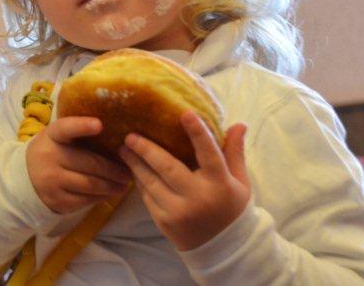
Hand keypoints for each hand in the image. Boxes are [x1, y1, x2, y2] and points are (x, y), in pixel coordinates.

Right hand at [26, 117, 132, 213]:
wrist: (25, 179)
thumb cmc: (52, 152)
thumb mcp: (57, 138)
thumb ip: (78, 134)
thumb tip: (116, 138)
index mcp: (52, 136)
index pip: (66, 128)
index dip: (82, 126)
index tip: (100, 124)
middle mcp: (49, 157)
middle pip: (89, 163)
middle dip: (113, 169)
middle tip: (129, 172)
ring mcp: (52, 181)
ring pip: (90, 185)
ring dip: (112, 186)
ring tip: (123, 185)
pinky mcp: (57, 200)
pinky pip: (85, 199)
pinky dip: (100, 197)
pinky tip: (108, 193)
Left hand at [119, 111, 249, 250]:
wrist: (224, 250)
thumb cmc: (231, 208)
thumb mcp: (240, 182)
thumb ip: (234, 152)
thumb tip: (239, 123)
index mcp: (220, 184)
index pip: (209, 154)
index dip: (198, 133)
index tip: (185, 113)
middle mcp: (198, 197)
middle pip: (167, 167)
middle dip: (146, 149)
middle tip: (130, 135)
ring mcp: (179, 211)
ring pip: (151, 181)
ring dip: (135, 164)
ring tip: (124, 148)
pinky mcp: (165, 222)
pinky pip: (147, 196)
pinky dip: (139, 181)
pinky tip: (133, 169)